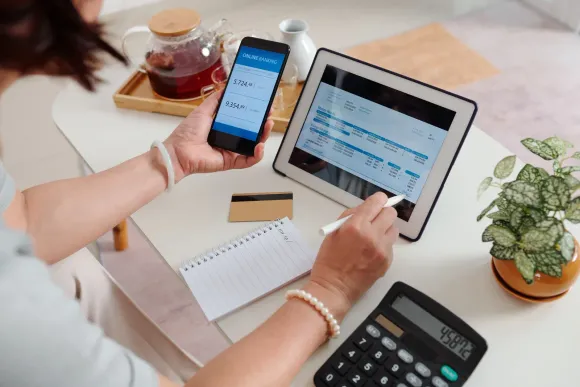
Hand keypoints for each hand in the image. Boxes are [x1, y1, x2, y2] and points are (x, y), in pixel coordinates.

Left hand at [163, 91, 273, 181]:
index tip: (263, 105)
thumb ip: (215, 100)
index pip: (244, 119)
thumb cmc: (187, 133)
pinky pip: (248, 160)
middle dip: (263, 123)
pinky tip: (259, 146)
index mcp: (224, 127)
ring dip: (263, 136)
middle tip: (269, 114)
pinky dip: (257, 155)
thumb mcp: (203, 110)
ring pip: (253, 146)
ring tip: (267, 126)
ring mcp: (232, 151)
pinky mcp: (231, 162)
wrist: (179, 151)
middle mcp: (230, 139)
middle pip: (252, 132)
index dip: (255, 113)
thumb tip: (225, 88)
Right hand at [307, 192, 398, 320]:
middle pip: (390, 213)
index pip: (377, 202)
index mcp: (355, 226)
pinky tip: (371, 252)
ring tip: (372, 238)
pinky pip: (391, 245)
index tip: (376, 202)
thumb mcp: (333, 232)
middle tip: (374, 220)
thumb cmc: (329, 260)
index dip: (377, 200)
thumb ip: (350, 217)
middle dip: (382, 214)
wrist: (334, 288)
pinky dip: (383, 245)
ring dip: (385, 229)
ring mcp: (382, 249)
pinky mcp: (387, 261)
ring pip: (393, 229)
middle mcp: (372, 235)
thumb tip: (365, 209)